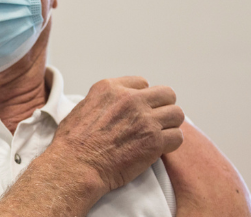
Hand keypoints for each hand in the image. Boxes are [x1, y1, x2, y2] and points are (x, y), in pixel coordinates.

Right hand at [49, 76, 184, 194]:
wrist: (75, 166)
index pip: (142, 83)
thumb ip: (104, 101)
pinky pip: (177, 137)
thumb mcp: (83, 107)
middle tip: (154, 122)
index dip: (142, 98)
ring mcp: (144, 119)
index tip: (138, 110)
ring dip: (169, 125)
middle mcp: (130, 99)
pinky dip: (170, 144)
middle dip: (162, 108)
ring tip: (158, 136)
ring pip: (177, 114)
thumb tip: (115, 105)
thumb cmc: (73, 143)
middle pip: (166, 94)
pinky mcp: (154, 141)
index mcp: (110, 88)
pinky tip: (158, 149)